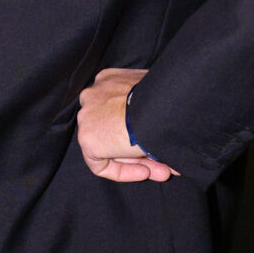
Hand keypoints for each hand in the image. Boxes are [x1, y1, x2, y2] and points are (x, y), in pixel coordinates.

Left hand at [77, 67, 178, 183]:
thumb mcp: (158, 97)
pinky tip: (145, 172)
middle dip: (142, 149)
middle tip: (166, 161)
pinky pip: (102, 163)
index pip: (121, 110)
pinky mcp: (87, 139)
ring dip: (139, 160)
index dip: (143, 129)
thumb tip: (165, 129)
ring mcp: (87, 116)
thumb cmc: (163, 98)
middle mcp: (94, 95)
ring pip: (112, 146)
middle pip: (117, 130)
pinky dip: (124, 171)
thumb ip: (154, 111)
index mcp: (109, 80)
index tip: (160, 140)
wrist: (156, 107)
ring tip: (163, 171)